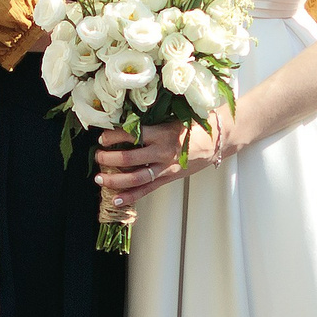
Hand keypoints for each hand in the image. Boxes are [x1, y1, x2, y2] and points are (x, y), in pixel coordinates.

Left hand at [94, 113, 231, 198]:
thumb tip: (128, 117)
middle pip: (129, 158)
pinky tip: (116, 200)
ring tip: (99, 179)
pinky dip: (131, 196)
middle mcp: (162, 152)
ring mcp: (165, 168)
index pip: (132, 135)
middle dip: (109, 159)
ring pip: (136, 177)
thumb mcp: (175, 116)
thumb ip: (154, 120)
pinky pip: (147, 189)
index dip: (114, 136)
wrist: (219, 139)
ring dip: (115, 180)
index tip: (102, 137)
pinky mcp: (169, 178)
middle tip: (97, 156)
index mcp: (163, 133)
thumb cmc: (197, 124)